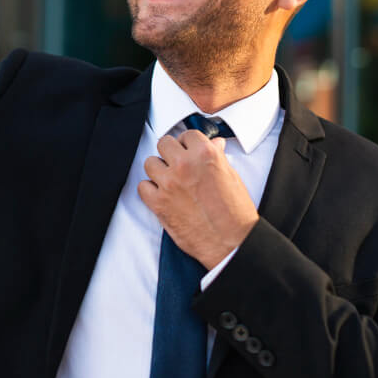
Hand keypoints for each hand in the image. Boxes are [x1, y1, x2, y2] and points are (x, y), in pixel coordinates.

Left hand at [138, 130, 258, 269]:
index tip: (188, 150)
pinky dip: (150, 190)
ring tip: (170, 181)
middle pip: (164, 143)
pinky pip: (142, 186)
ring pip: (150, 163)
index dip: (188, 143)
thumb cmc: (235, 212)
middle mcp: (185, 165)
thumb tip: (215, 144)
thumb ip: (217, 157)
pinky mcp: (158, 203)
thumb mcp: (232, 177)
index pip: (187, 134)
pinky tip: (162, 195)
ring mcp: (169, 183)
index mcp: (205, 154)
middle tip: (178, 164)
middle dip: (171, 153)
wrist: (231, 242)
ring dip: (159, 170)